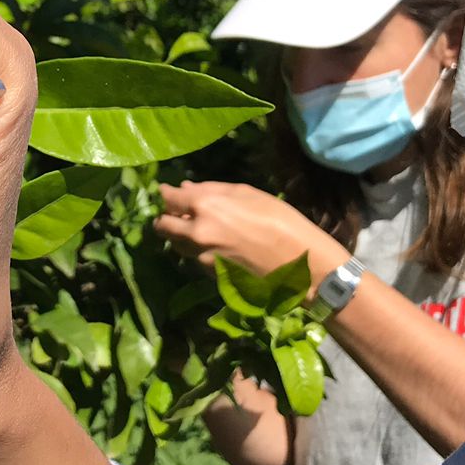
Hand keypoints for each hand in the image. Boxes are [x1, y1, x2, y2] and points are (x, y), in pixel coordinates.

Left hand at [154, 180, 345, 282]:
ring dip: (180, 235)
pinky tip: (214, 244)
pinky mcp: (209, 275)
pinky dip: (196, 250)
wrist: (302, 266)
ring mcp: (201, 257)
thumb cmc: (282, 222)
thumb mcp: (250, 194)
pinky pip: (193, 258)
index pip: (169, 199)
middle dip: (165, 217)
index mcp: (206, 207)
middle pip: (163, 226)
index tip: (166, 191)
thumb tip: (185, 189)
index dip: (165, 194)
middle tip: (176, 212)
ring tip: (196, 228)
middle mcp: (196, 233)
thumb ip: (213, 190)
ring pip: (176, 245)